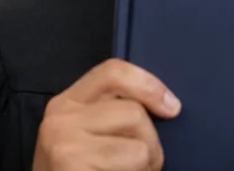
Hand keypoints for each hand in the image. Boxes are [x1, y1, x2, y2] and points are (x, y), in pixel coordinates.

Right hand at [33, 58, 180, 170]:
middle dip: (151, 143)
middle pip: (134, 113)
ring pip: (139, 148)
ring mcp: (65, 146)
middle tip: (144, 163)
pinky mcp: (73, 169)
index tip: (172, 107)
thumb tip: (169, 104)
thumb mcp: (88, 132)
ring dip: (145, 167)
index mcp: (67, 101)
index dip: (149, 85)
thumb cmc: (78, 167)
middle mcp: (61, 119)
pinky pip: (132, 169)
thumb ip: (114, 111)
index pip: (113, 72)